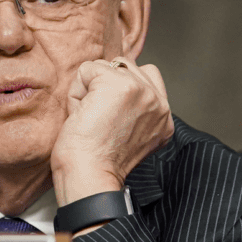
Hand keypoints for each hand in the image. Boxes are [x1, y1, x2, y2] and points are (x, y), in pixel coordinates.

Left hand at [50, 56, 173, 208]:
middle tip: (100, 119)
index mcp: (164, 120)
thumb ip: (133, 110)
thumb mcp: (128, 137)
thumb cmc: (98, 163)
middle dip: (105, 87)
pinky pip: (88, 69)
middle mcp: (158, 103)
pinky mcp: (119, 84)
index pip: (148, 77)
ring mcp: (142, 91)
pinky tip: (83, 114)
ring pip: (106, 67)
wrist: (89, 175)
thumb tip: (110, 84)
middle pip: (126, 66)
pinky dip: (77, 91)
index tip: (111, 117)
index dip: (122, 88)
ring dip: (90, 89)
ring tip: (91, 117)